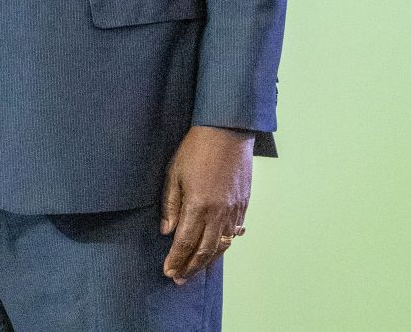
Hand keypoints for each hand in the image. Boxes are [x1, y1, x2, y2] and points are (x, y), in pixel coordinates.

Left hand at [160, 125, 252, 284]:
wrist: (227, 131)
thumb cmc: (196, 149)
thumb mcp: (174, 173)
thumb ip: (170, 204)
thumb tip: (166, 231)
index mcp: (198, 206)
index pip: (185, 242)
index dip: (176, 260)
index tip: (168, 272)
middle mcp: (218, 213)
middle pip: (204, 250)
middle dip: (190, 267)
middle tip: (180, 279)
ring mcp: (233, 210)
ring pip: (222, 245)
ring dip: (208, 261)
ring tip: (197, 270)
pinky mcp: (244, 204)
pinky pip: (235, 232)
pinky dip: (226, 244)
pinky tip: (219, 249)